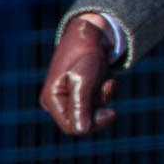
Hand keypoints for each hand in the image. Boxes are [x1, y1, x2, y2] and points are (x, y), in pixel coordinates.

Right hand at [39, 14, 117, 133]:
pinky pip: (97, 101)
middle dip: (100, 107)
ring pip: (93, 112)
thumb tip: (81, 130)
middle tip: (109, 87)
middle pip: (83, 122)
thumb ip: (81, 106)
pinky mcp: (81, 91)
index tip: (111, 112)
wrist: (93, 33)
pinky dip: (105, 91)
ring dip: (104, 96)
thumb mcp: (83, 80)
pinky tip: (106, 78)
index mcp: (52, 99)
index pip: (72, 127)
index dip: (93, 124)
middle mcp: (58, 101)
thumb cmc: (86, 54)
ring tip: (105, 79)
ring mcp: (69, 96)